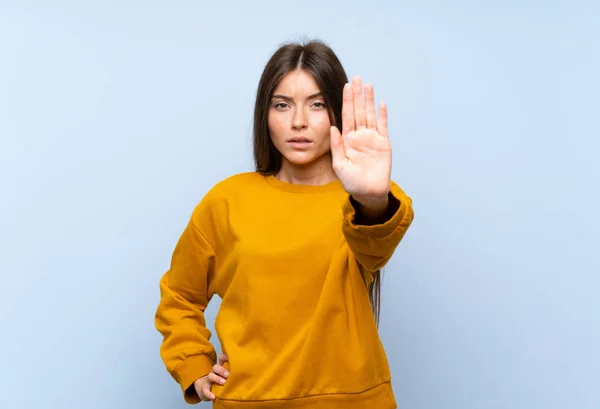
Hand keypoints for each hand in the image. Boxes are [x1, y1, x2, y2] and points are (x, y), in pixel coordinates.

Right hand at [193, 353, 228, 401]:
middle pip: (216, 367)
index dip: (225, 357)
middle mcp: (213, 372)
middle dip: (222, 370)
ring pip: (211, 376)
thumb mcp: (223, 375)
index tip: (231, 358)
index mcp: (219, 368)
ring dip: (217, 379)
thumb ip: (230, 371)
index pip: (221, 360)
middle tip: (228, 375)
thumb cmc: (217, 381)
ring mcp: (208, 380)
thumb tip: (242, 368)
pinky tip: (213, 396)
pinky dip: (209, 394)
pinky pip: (205, 391)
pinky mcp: (204, 389)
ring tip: (223, 383)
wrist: (203, 388)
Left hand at [330, 76, 391, 202]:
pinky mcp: (383, 143)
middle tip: (356, 78)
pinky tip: (380, 103)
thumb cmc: (351, 181)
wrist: (368, 192)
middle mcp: (359, 135)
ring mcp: (372, 138)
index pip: (346, 116)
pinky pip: (382, 126)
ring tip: (367, 85)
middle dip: (357, 95)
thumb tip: (332, 127)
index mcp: (347, 139)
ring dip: (369, 100)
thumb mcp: (339, 164)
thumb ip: (336, 145)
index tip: (345, 86)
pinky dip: (382, 115)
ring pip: (370, 115)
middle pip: (358, 111)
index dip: (346, 101)